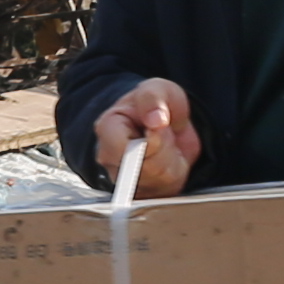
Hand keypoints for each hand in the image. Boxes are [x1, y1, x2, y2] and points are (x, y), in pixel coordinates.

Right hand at [89, 78, 201, 196]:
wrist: (164, 122)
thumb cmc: (155, 105)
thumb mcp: (157, 88)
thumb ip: (153, 98)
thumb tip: (156, 120)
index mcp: (107, 129)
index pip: (123, 149)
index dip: (150, 140)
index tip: (159, 126)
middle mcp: (110, 160)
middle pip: (146, 167)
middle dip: (166, 148)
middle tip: (164, 132)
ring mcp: (125, 181)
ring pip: (159, 179)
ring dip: (173, 160)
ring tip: (166, 145)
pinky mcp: (142, 194)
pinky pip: (167, 190)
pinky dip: (176, 174)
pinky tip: (169, 160)